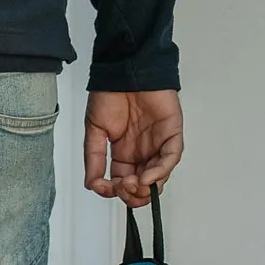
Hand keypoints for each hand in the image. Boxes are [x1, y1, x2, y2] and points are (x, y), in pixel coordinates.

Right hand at [84, 90, 182, 206]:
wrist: (124, 69)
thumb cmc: (109, 93)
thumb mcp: (94, 130)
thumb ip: (95, 159)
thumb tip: (92, 184)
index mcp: (123, 152)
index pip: (122, 182)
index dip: (114, 191)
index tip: (103, 188)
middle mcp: (142, 151)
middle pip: (143, 185)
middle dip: (132, 194)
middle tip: (122, 189)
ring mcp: (158, 143)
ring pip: (159, 176)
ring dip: (146, 187)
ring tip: (133, 185)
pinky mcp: (172, 133)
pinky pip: (171, 157)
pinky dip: (161, 171)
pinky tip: (147, 177)